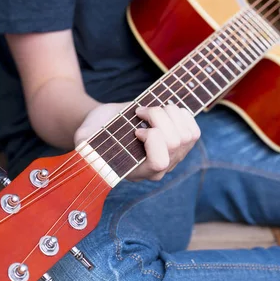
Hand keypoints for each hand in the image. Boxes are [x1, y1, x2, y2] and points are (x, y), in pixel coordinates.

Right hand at [74, 102, 200, 182]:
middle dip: (158, 117)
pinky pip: (194, 130)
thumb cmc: (96, 129)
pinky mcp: (183, 144)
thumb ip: (85, 142)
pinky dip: (182, 115)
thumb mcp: (85, 134)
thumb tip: (85, 145)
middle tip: (140, 112)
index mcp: (137, 171)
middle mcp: (159, 169)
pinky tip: (166, 111)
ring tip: (153, 110)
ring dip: (170, 114)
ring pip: (187, 135)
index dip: (153, 139)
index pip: (159, 162)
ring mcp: (173, 157)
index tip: (137, 129)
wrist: (107, 123)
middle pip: (176, 143)